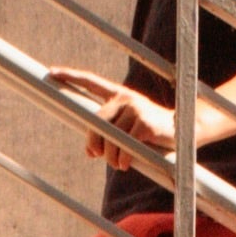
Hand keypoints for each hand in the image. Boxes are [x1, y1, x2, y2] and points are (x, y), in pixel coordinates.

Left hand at [47, 67, 175, 171]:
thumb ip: (109, 134)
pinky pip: (124, 145)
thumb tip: (89, 151)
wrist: (183, 132)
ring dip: (111, 157)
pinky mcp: (144, 123)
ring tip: (119, 165)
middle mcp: (125, 98)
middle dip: (95, 142)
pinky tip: (126, 165)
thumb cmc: (153, 133)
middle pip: (97, 121)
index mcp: (120, 95)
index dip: (72, 76)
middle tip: (98, 156)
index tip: (52, 71)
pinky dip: (123, 159)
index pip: (92, 82)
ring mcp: (135, 109)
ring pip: (110, 137)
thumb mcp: (130, 129)